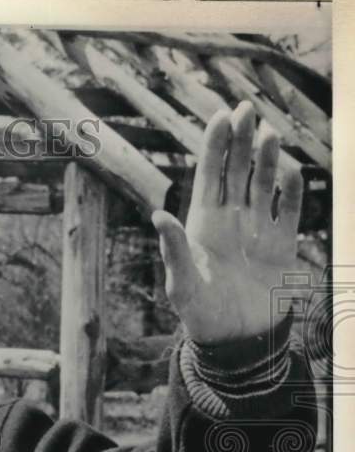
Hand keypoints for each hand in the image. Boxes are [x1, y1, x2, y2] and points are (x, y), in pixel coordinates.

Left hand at [151, 101, 302, 343]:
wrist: (238, 344)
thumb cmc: (202, 316)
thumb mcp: (183, 284)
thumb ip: (174, 249)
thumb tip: (158, 214)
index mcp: (202, 225)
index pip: (209, 176)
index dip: (215, 146)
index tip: (222, 115)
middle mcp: (230, 222)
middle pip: (237, 171)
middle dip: (241, 140)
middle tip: (247, 108)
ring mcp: (257, 231)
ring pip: (264, 184)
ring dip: (267, 159)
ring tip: (269, 132)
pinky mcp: (283, 246)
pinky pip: (290, 210)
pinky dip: (292, 189)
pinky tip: (291, 168)